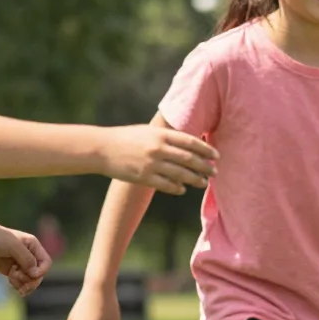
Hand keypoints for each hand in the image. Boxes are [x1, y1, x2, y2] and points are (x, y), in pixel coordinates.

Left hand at [0, 224, 49, 296]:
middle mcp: (28, 255)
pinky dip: (17, 285)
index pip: (46, 263)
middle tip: (20, 283)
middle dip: (31, 281)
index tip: (30, 274)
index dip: (41, 272)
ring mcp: (19, 263)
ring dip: (24, 284)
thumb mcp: (13, 246)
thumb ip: (27, 259)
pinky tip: (10, 282)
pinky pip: (20, 282)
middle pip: (38, 274)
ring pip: (30, 280)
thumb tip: (35, 274)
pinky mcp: (10, 270)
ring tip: (12, 281)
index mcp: (33, 246)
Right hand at [100, 125, 217, 193]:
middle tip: (215, 172)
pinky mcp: (144, 177)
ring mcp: (151, 164)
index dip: (206, 149)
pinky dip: (177, 188)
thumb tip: (189, 142)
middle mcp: (158, 148)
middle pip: (189, 159)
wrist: (102, 148)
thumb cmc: (127, 138)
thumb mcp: (148, 131)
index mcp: (160, 134)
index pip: (190, 142)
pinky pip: (166, 185)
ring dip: (195, 179)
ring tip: (203, 183)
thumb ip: (167, 136)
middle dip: (205, 167)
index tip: (216, 156)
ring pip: (181, 174)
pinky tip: (183, 189)